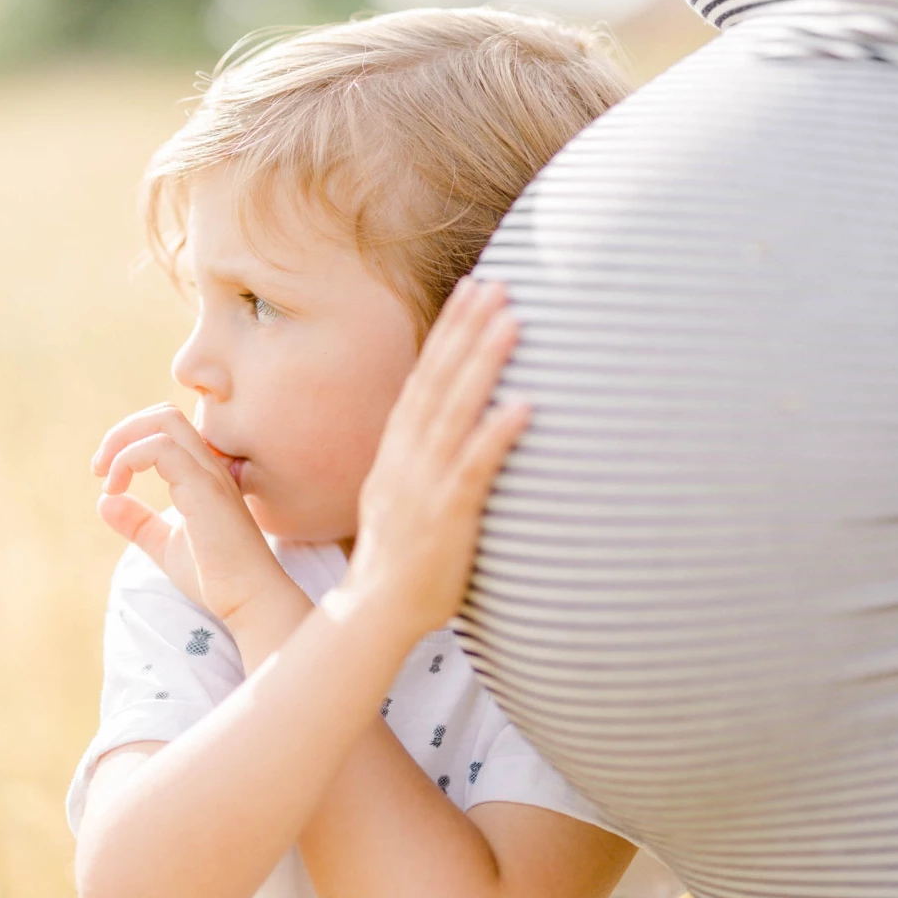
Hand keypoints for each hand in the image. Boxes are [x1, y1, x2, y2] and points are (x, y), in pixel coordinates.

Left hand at [90, 403, 287, 625]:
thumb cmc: (216, 576)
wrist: (248, 599)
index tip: (107, 477)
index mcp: (203, 474)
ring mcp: (208, 473)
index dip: (130, 440)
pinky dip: (128, 459)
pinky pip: (160, 449)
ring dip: (122, 441)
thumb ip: (138, 522)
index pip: (168, 428)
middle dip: (122, 431)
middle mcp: (209, 466)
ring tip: (106, 477)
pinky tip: (115, 489)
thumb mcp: (166, 544)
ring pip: (164, 421)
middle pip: (164, 414)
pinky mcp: (203, 488)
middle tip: (99, 467)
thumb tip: (104, 501)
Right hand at [343, 276, 529, 644]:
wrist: (373, 612)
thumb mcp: (402, 498)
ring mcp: (425, 484)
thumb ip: (423, 463)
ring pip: (456, 411)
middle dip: (467, 329)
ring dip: (484, 364)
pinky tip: (524, 405)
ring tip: (514, 323)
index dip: (448, 333)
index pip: (424, 378)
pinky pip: (474, 467)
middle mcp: (407, 458)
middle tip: (497, 285)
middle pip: (439, 380)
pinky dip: (497, 434)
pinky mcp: (446, 515)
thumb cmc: (399, 561)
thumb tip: (448, 434)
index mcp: (397, 451)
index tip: (471, 292)